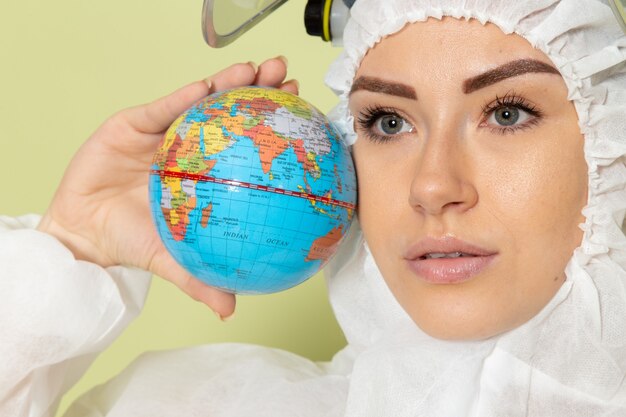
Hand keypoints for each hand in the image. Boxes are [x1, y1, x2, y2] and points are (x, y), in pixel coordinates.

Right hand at [37, 57, 298, 318]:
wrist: (85, 235)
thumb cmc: (131, 242)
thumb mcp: (171, 260)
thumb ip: (200, 279)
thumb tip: (231, 310)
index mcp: (204, 173)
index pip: (244, 143)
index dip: (270, 127)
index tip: (299, 116)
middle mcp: (188, 147)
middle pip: (228, 113)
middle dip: (258, 92)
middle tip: (286, 78)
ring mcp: (161, 133)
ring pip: (198, 102)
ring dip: (227, 82)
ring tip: (255, 69)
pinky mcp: (131, 124)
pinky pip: (160, 108)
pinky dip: (181, 98)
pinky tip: (204, 88)